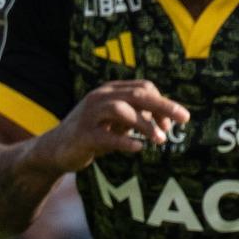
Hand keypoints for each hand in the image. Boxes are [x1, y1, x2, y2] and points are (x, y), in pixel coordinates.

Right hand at [28, 81, 188, 174]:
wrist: (55, 150)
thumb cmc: (91, 135)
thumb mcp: (115, 122)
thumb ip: (136, 117)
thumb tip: (165, 122)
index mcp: (110, 91)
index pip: (143, 88)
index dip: (163, 103)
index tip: (174, 123)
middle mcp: (100, 98)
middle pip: (138, 95)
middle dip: (165, 106)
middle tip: (184, 119)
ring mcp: (90, 115)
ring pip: (123, 111)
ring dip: (145, 124)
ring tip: (160, 140)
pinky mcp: (82, 135)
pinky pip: (106, 136)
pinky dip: (124, 141)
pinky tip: (138, 149)